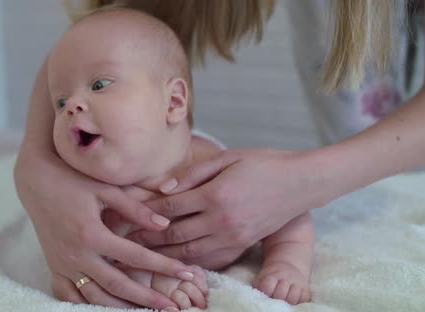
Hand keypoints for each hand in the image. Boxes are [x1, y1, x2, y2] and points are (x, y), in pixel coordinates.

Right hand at [14, 150, 195, 309]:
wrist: (36, 181)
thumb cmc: (74, 180)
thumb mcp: (107, 189)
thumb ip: (136, 208)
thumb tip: (165, 226)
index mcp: (91, 234)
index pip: (135, 256)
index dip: (163, 266)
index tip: (186, 273)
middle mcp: (76, 254)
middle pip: (117, 285)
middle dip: (147, 299)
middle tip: (173, 308)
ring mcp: (63, 264)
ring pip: (94, 297)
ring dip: (121, 307)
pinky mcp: (54, 267)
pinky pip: (70, 295)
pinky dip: (87, 305)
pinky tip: (106, 309)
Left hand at [128, 148, 330, 268]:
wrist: (300, 183)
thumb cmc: (264, 164)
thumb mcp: (228, 158)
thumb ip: (193, 173)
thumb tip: (162, 188)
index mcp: (216, 194)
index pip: (170, 208)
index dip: (145, 212)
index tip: (125, 215)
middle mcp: (222, 220)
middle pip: (174, 234)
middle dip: (147, 238)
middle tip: (123, 241)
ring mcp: (233, 236)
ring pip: (189, 252)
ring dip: (163, 255)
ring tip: (141, 254)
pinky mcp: (242, 244)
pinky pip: (210, 259)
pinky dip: (189, 262)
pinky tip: (174, 261)